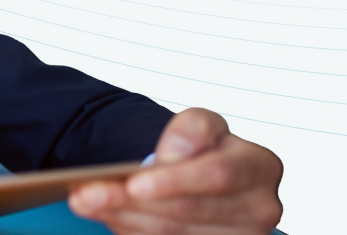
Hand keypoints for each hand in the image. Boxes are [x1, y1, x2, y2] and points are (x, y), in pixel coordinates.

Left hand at [68, 108, 282, 233]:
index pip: (219, 175)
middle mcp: (259, 208)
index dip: (175, 181)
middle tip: (85, 193)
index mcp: (262, 167)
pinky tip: (105, 215)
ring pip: (174, 233)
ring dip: (123, 218)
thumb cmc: (203, 147)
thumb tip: (175, 153)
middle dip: (130, 202)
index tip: (133, 183)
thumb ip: (193, 128)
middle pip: (188, 210)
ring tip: (84, 201)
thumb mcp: (201, 123)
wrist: (201, 172)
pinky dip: (131, 230)